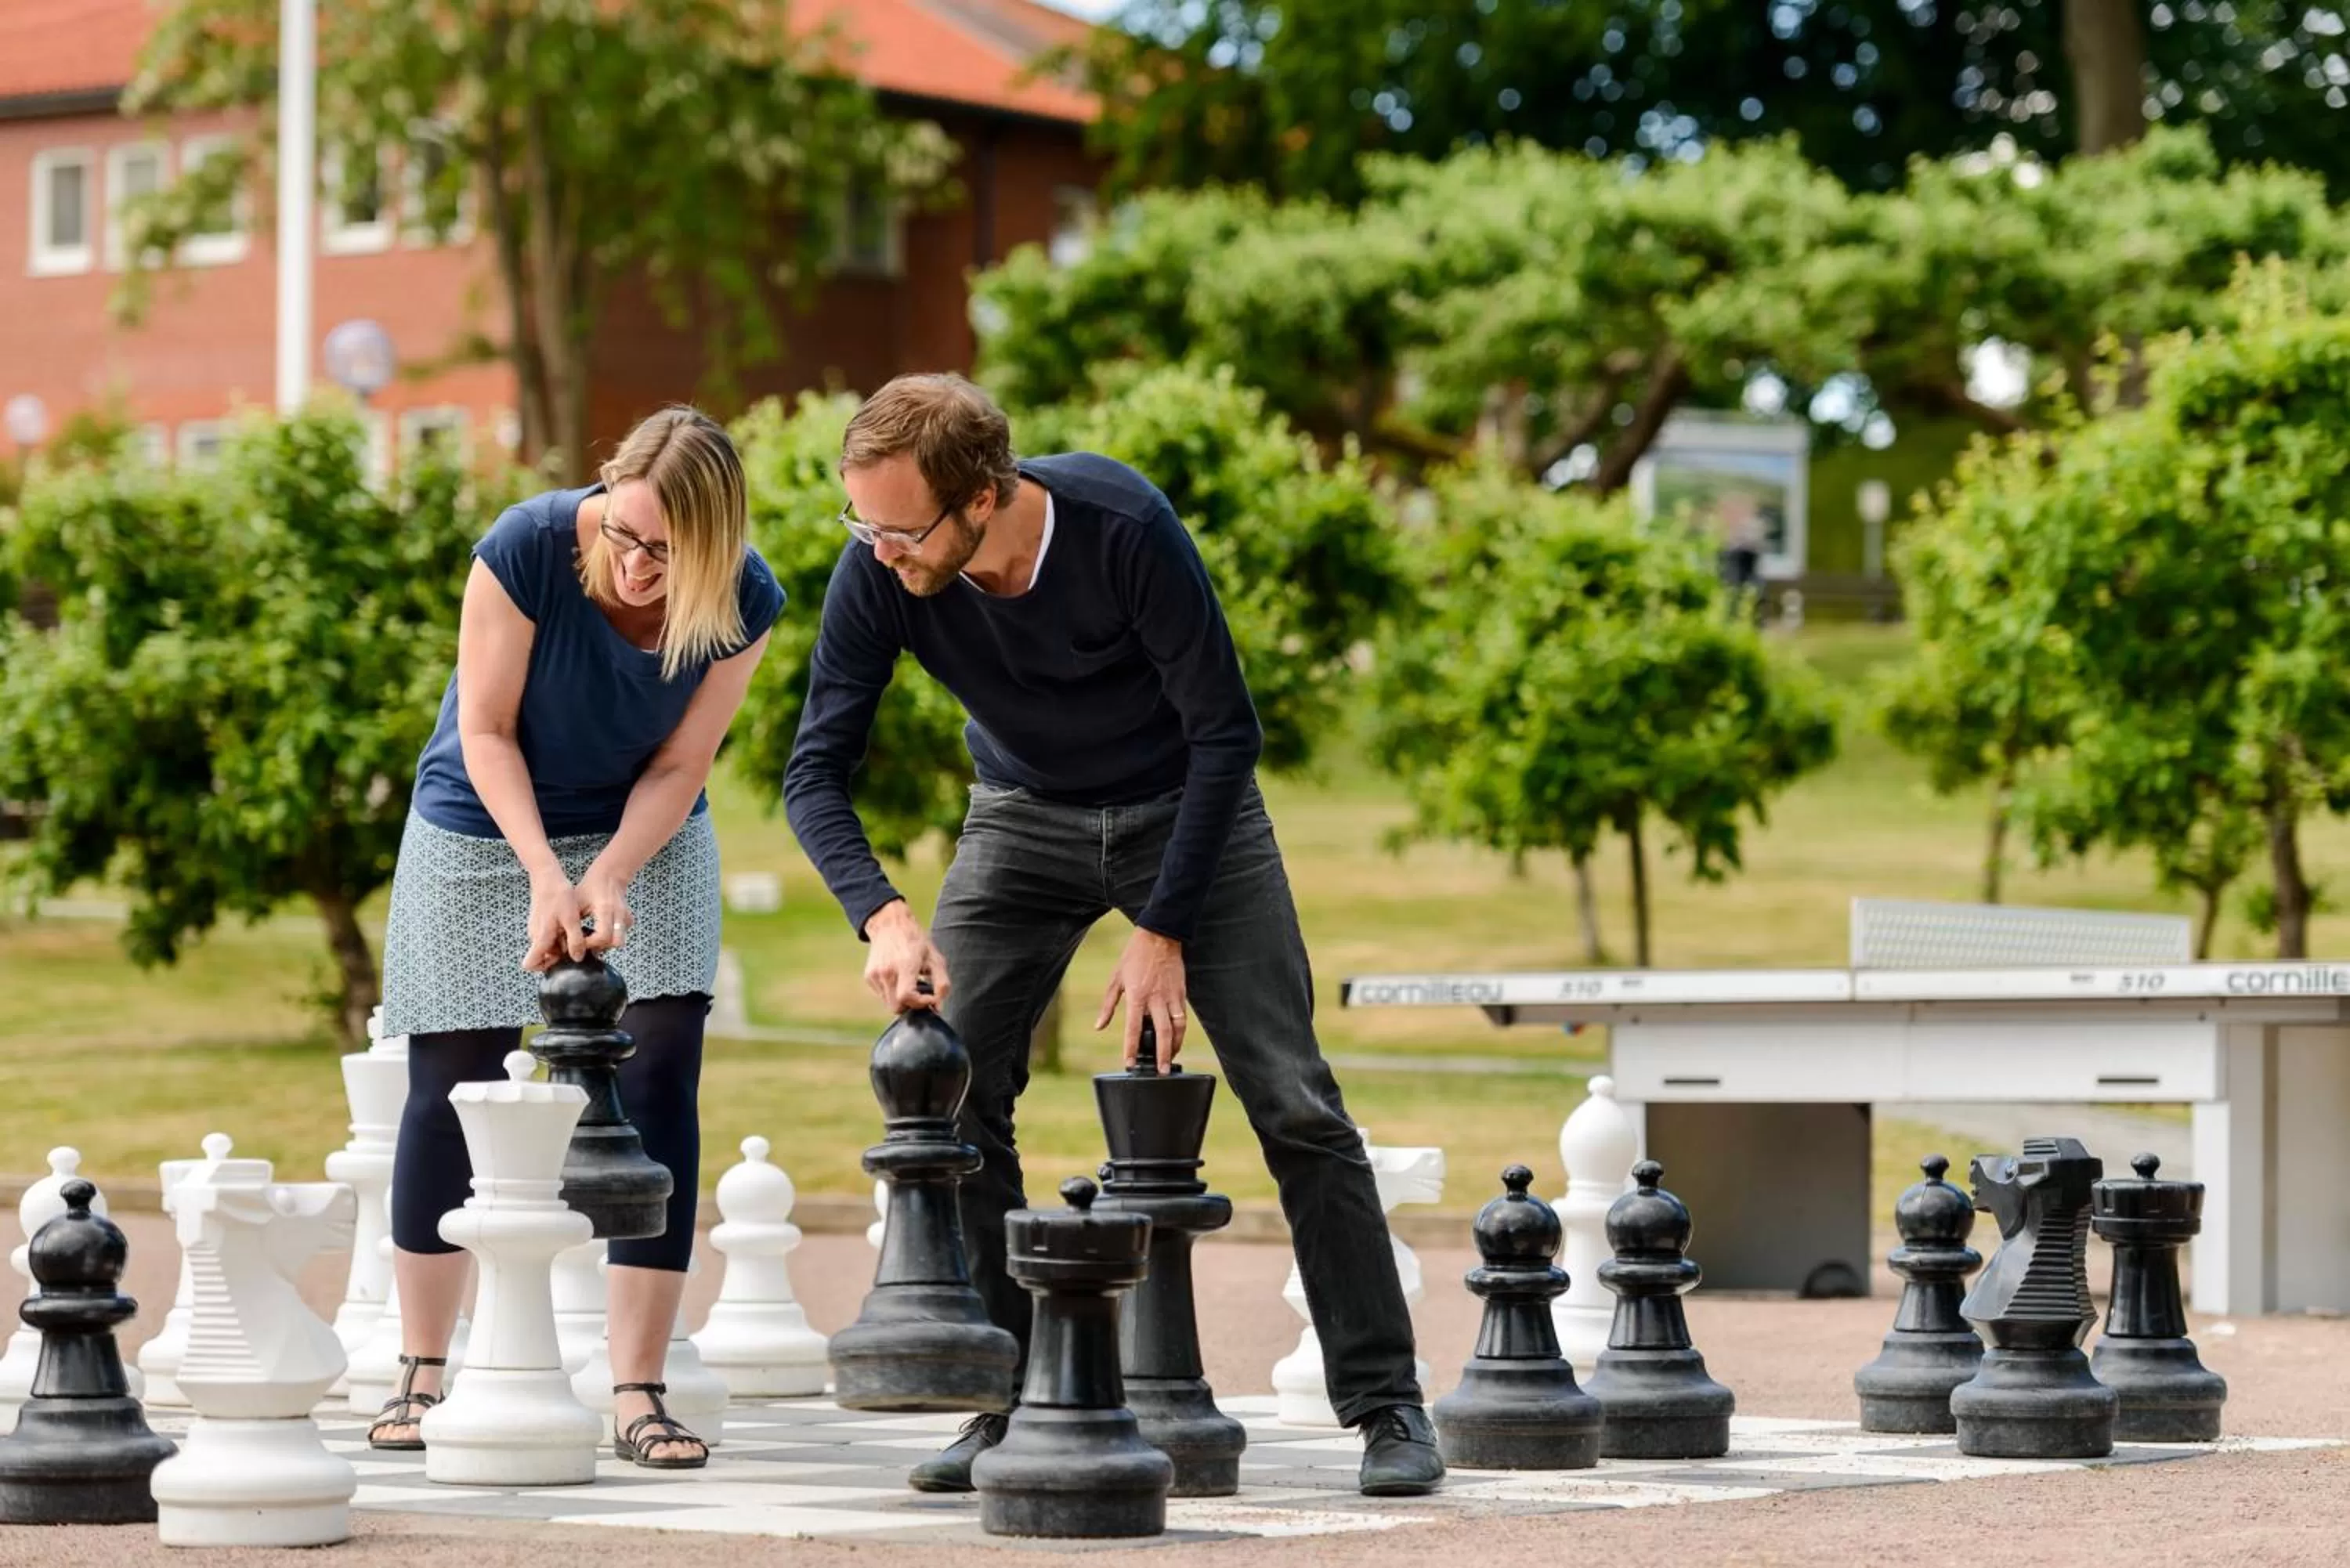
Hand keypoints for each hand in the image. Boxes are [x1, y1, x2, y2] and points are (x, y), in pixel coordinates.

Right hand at [523, 867, 587, 971]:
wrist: (548, 877)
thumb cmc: (559, 896)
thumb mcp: (572, 920)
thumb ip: (575, 941)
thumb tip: (577, 958)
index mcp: (540, 938)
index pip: (530, 964)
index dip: (543, 967)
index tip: (560, 961)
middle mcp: (534, 936)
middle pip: (542, 957)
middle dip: (558, 956)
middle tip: (575, 945)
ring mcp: (535, 929)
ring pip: (546, 946)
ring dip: (559, 945)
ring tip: (574, 933)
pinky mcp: (539, 923)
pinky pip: (547, 936)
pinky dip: (558, 935)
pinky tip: (570, 925)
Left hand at [577, 863, 635, 954]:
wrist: (610, 876)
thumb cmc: (591, 887)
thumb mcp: (578, 901)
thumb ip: (573, 920)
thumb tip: (563, 938)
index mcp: (605, 909)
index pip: (603, 936)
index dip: (591, 943)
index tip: (580, 941)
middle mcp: (619, 915)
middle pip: (616, 942)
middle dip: (601, 946)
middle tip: (588, 942)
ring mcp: (625, 918)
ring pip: (619, 941)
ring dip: (606, 943)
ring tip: (592, 938)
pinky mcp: (628, 920)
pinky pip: (620, 935)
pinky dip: (610, 937)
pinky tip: (599, 932)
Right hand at [864, 900, 950, 1011]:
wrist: (890, 924)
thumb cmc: (916, 941)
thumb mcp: (936, 958)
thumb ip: (942, 984)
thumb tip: (938, 1007)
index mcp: (904, 965)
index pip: (906, 997)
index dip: (920, 1003)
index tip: (929, 996)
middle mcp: (886, 971)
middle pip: (896, 1007)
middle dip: (911, 1005)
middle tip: (921, 993)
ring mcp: (875, 975)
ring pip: (889, 1004)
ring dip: (901, 1000)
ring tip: (910, 983)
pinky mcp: (869, 977)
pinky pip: (882, 995)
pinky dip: (892, 993)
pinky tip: (899, 978)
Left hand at [1097, 928, 1187, 1070]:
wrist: (1160, 936)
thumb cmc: (1134, 956)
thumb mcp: (1116, 978)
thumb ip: (1108, 1005)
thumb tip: (1099, 1026)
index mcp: (1137, 995)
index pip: (1134, 1028)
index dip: (1132, 1048)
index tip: (1130, 1064)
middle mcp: (1156, 998)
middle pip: (1161, 1032)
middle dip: (1162, 1054)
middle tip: (1161, 1071)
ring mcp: (1171, 996)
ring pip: (1177, 1027)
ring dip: (1175, 1046)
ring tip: (1170, 1060)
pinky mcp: (1181, 993)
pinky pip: (1183, 1017)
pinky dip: (1180, 1031)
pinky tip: (1176, 1040)